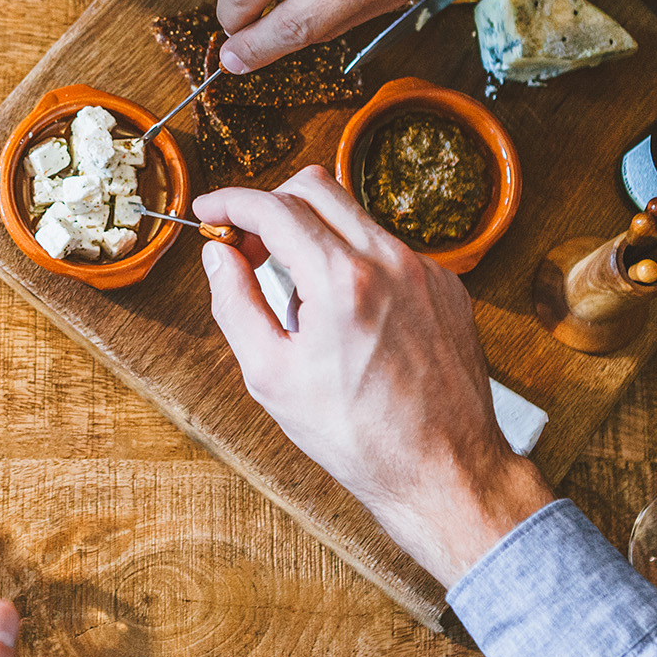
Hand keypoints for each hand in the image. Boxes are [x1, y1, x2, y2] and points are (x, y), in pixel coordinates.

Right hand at [194, 167, 553, 585]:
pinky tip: (345, 315)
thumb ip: (236, 303)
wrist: (444, 470)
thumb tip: (219, 255)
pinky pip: (388, 249)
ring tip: (298, 296)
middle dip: (270, 205)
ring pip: (354, 216)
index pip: (274, 207)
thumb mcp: (272, 376)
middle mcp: (391, 261)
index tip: (209, 212)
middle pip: (316, 186)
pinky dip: (354, 262)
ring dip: (312, 234)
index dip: (230, 201)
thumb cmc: (358, 436)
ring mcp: (426, 270)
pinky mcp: (447, 286)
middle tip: (248, 246)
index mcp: (343, 281)